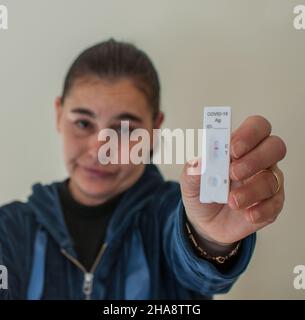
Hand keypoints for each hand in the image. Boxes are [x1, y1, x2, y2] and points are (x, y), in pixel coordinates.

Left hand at [180, 115, 286, 245]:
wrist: (205, 223)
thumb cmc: (202, 193)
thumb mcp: (190, 181)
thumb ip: (193, 170)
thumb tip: (199, 163)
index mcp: (239, 147)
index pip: (256, 127)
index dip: (249, 134)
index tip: (233, 149)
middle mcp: (258, 161)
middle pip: (275, 146)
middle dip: (256, 158)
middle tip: (234, 173)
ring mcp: (267, 182)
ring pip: (273, 178)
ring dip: (252, 190)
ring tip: (232, 201)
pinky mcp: (271, 204)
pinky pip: (275, 204)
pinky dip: (261, 210)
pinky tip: (247, 214)